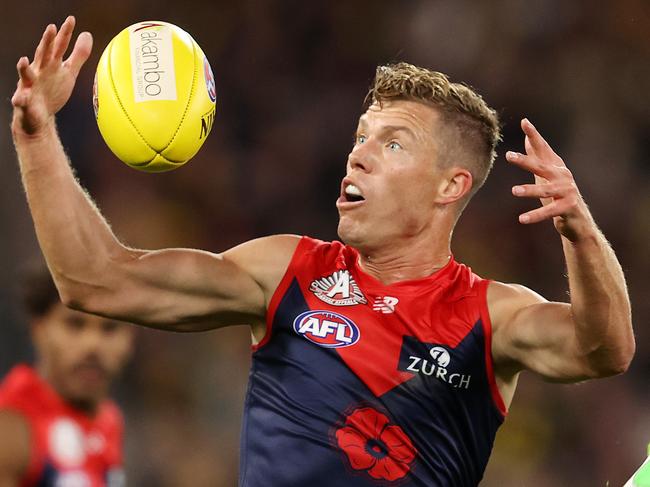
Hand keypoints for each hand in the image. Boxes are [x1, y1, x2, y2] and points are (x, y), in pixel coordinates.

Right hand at [11, 16, 92, 136]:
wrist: (39, 116)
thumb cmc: (53, 91)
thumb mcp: (69, 72)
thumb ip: (78, 55)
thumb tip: (87, 35)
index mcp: (51, 64)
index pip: (58, 46)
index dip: (65, 33)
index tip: (71, 19)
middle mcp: (39, 71)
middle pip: (43, 55)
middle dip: (46, 42)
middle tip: (51, 27)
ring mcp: (30, 85)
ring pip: (26, 74)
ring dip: (24, 67)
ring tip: (24, 60)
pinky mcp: (25, 101)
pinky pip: (21, 100)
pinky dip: (21, 98)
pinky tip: (20, 97)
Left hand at [506, 118, 593, 241]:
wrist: (578, 220)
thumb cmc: (559, 195)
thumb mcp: (546, 175)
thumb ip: (538, 158)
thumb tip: (527, 139)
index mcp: (555, 167)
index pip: (543, 148)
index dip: (534, 135)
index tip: (524, 122)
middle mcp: (562, 175)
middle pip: (541, 166)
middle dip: (525, 161)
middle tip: (508, 155)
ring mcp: (567, 191)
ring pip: (545, 190)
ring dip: (529, 190)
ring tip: (514, 191)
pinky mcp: (569, 207)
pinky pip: (549, 212)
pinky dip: (535, 215)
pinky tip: (522, 218)